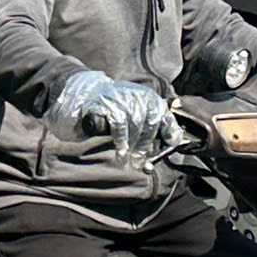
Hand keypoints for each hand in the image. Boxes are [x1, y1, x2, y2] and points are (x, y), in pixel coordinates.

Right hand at [47, 71, 175, 163]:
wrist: (87, 94)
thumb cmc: (115, 112)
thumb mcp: (136, 116)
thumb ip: (152, 129)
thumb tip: (169, 148)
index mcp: (150, 99)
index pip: (165, 117)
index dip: (169, 133)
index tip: (169, 148)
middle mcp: (139, 96)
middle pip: (150, 123)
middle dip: (146, 145)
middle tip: (140, 162)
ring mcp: (123, 97)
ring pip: (135, 124)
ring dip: (133, 145)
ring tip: (128, 159)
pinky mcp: (108, 102)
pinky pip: (119, 123)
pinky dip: (121, 139)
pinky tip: (120, 150)